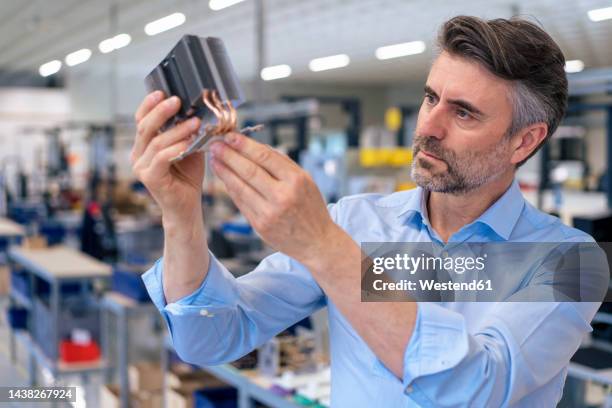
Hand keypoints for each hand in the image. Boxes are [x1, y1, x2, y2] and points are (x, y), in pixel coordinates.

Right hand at [131, 91, 203, 220]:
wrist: (187, 206)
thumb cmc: (188, 176)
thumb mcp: (188, 147)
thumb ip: (186, 132)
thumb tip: (196, 110)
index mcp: (144, 145)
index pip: (141, 119)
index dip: (149, 104)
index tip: (162, 91)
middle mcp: (138, 154)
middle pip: (144, 126)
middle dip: (161, 111)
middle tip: (177, 101)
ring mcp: (141, 167)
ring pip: (156, 141)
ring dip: (176, 130)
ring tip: (194, 123)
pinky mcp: (150, 178)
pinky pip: (161, 158)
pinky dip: (176, 148)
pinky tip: (189, 143)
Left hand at [208, 133, 345, 266]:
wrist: (317, 242)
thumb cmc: (311, 209)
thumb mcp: (306, 181)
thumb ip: (283, 164)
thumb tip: (258, 147)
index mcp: (296, 180)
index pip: (265, 157)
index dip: (245, 145)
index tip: (231, 136)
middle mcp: (282, 196)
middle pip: (249, 171)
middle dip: (229, 155)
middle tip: (215, 144)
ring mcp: (269, 212)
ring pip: (240, 187)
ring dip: (224, 171)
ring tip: (214, 159)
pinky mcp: (260, 226)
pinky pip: (241, 202)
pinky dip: (231, 188)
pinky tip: (224, 178)